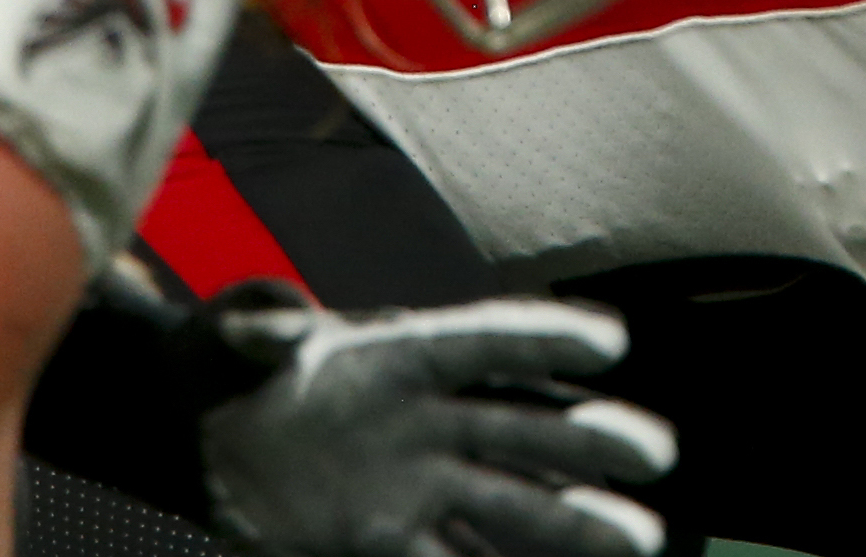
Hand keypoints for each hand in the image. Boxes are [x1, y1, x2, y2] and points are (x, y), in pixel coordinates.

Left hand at [196, 289, 674, 556]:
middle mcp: (431, 421)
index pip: (486, 341)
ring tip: (639, 543)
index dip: (545, 338)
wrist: (210, 441)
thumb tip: (249, 330)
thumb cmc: (230, 376)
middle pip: (523, 428)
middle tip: (655, 454)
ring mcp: (420, 488)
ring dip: (574, 524)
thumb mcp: (232, 345)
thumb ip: (256, 336)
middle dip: (590, 441)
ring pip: (512, 505)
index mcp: (405, 357)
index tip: (609, 342)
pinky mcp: (390, 541)